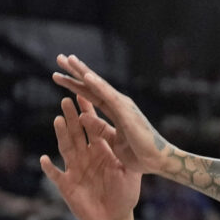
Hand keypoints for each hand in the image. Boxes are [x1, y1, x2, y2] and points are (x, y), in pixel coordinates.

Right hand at [40, 94, 140, 219]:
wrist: (115, 219)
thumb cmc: (124, 195)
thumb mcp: (130, 173)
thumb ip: (126, 155)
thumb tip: (129, 136)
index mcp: (101, 152)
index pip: (93, 128)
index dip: (88, 114)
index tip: (84, 96)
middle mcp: (86, 157)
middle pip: (76, 133)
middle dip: (72, 118)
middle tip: (67, 100)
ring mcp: (75, 170)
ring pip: (66, 148)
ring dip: (62, 135)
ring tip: (58, 120)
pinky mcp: (67, 186)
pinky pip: (56, 176)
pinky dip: (51, 169)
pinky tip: (45, 160)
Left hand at [51, 54, 171, 175]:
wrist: (158, 161)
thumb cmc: (140, 154)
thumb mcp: (113, 141)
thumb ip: (99, 129)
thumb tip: (81, 116)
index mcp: (115, 112)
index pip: (91, 95)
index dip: (75, 84)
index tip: (60, 75)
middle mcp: (119, 105)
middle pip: (92, 86)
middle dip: (76, 71)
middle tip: (60, 57)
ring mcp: (123, 106)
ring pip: (99, 86)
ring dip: (83, 72)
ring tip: (68, 60)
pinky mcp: (126, 113)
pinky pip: (108, 97)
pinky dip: (97, 86)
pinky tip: (86, 76)